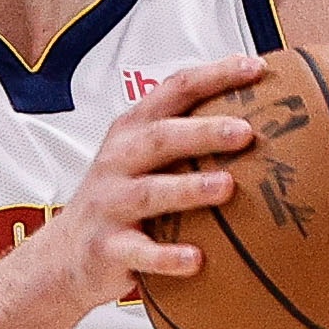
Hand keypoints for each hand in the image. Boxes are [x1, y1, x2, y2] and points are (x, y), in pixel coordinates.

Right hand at [34, 55, 263, 312]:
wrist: (64, 256)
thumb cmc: (119, 201)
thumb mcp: (143, 160)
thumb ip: (187, 139)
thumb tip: (264, 122)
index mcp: (134, 131)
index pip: (175, 90)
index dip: (215, 76)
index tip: (256, 68)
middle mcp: (119, 160)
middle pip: (162, 137)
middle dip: (204, 132)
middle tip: (246, 132)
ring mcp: (110, 204)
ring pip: (150, 192)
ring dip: (189, 189)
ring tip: (226, 187)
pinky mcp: (107, 247)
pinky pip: (139, 251)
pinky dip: (166, 256)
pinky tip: (196, 260)